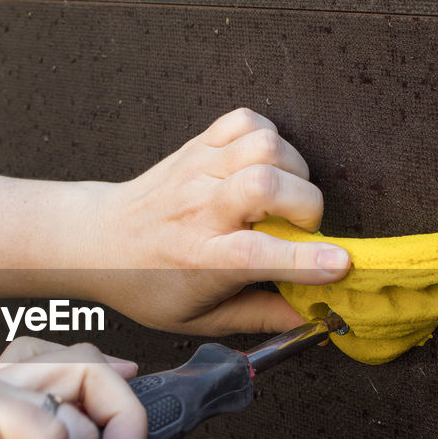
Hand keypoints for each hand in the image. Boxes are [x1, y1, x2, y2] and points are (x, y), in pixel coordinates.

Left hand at [86, 108, 350, 334]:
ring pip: (264, 145)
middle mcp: (200, 209)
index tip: (340, 263)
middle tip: (301, 226)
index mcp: (201, 260)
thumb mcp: (197, 318)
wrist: (98, 240)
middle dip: (306, 204)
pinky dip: (269, 136)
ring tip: (285, 194)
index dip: (304, 257)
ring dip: (293, 168)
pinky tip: (264, 165)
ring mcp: (198, 170)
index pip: (256, 254)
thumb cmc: (148, 283)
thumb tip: (312, 318)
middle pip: (264, 185)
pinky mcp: (198, 145)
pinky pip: (247, 120)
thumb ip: (258, 316)